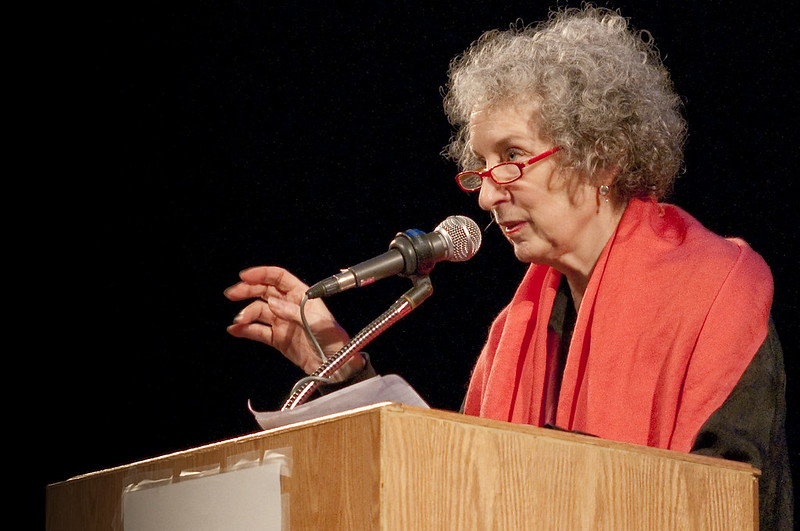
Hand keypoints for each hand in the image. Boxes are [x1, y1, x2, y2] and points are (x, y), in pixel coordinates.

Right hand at [224, 266, 363, 379]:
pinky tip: (235, 329)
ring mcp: (283, 322)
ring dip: (246, 313)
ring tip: (239, 320)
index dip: (262, 274)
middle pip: (264, 292)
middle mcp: (290, 306)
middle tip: (232, 294)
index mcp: (302, 296)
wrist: (337, 367)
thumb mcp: (318, 323)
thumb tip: (272, 303)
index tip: (245, 276)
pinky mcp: (278, 339)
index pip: (279, 278)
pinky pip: (258, 331)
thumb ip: (294, 312)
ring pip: (259, 311)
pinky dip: (245, 329)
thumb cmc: (335, 340)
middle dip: (247, 290)